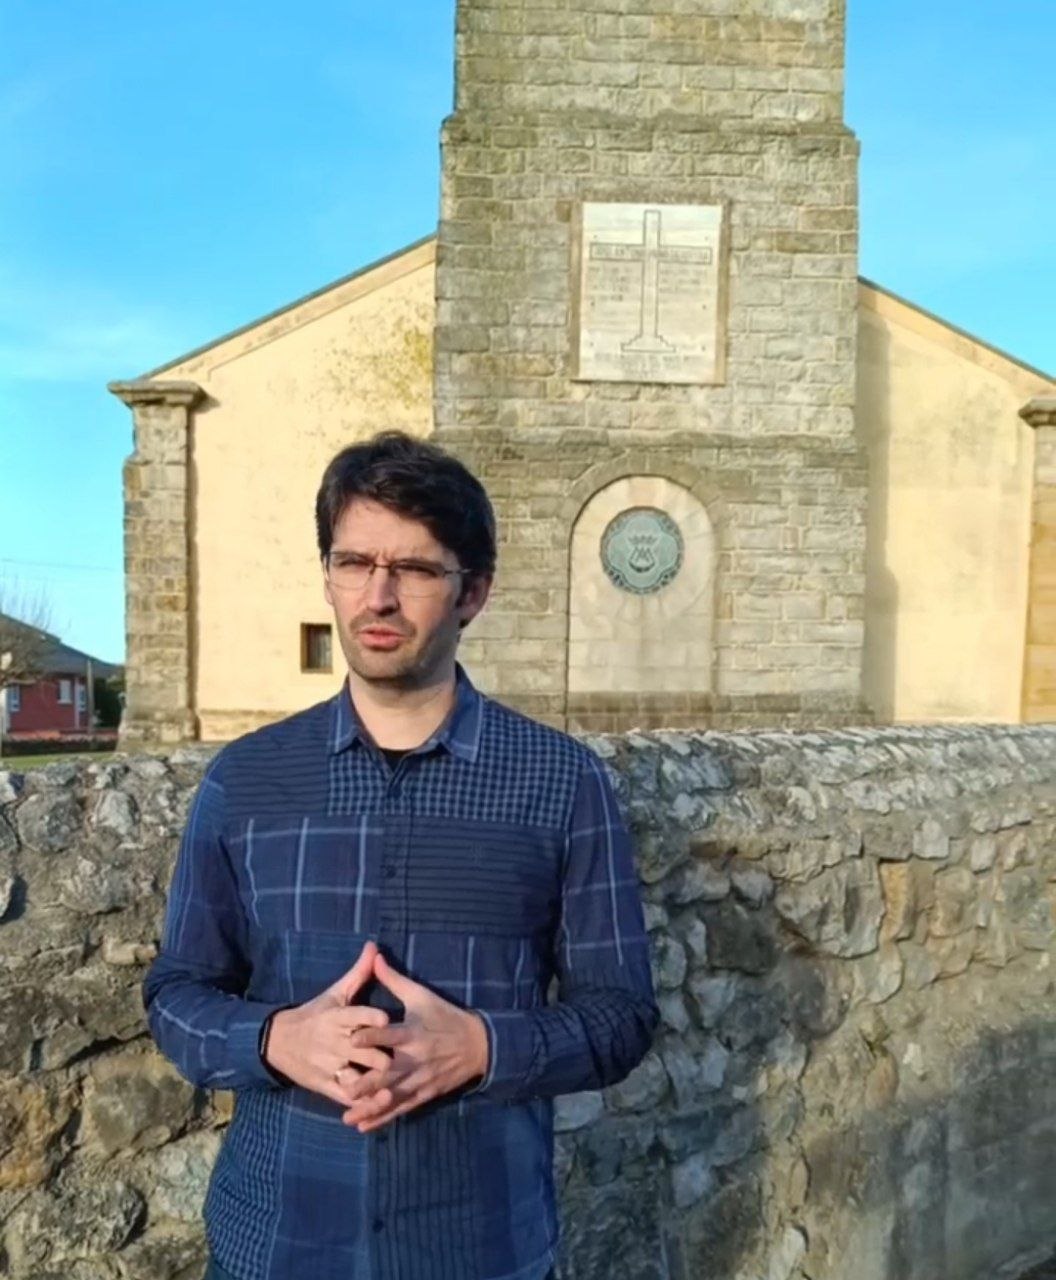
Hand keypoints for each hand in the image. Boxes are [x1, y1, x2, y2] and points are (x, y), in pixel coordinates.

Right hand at [264, 939, 393, 1107]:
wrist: (278, 1042)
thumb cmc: (314, 1014)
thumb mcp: (335, 993)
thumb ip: (358, 973)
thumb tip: (374, 946)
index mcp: (336, 1017)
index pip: (354, 1015)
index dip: (370, 1018)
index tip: (386, 1019)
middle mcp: (333, 1042)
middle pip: (361, 1051)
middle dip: (381, 1055)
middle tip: (404, 1058)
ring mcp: (330, 1066)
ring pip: (356, 1078)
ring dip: (374, 1083)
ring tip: (394, 1086)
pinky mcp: (327, 1086)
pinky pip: (347, 1097)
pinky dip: (364, 1103)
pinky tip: (382, 1102)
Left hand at [339, 951, 488, 1132]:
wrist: (479, 1045)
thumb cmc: (445, 1016)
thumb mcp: (421, 996)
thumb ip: (394, 980)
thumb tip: (374, 956)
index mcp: (414, 1032)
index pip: (390, 1034)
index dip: (372, 1036)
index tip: (351, 1039)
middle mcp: (416, 1059)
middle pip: (389, 1072)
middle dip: (367, 1082)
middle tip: (343, 1087)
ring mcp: (420, 1080)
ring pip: (392, 1096)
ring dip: (370, 1107)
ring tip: (347, 1115)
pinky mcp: (424, 1094)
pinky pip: (401, 1108)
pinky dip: (382, 1118)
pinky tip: (363, 1126)